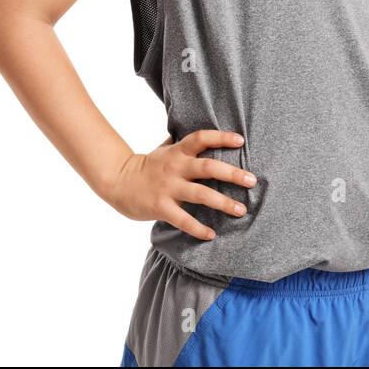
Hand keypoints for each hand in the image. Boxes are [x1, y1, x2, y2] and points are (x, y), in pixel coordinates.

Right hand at [101, 129, 256, 240]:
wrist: (117, 181)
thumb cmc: (146, 165)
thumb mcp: (163, 149)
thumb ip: (181, 142)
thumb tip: (202, 134)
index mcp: (178, 152)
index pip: (201, 138)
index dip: (221, 137)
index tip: (241, 140)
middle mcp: (175, 167)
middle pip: (208, 167)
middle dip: (232, 174)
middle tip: (252, 181)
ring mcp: (168, 187)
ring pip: (201, 194)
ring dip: (223, 203)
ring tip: (241, 210)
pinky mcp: (160, 207)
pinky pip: (183, 219)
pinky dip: (198, 228)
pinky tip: (211, 234)